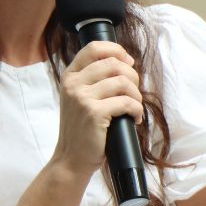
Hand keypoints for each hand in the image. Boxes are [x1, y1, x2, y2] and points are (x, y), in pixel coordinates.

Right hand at [51, 41, 143, 176]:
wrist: (71, 158)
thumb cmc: (81, 129)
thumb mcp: (79, 98)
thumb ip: (93, 80)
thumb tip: (124, 63)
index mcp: (69, 77)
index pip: (94, 47)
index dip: (116, 50)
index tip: (128, 62)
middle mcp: (73, 84)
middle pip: (114, 63)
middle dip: (132, 76)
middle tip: (133, 93)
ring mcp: (81, 97)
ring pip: (123, 82)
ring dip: (136, 96)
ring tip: (134, 108)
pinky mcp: (94, 113)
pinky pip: (127, 102)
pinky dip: (137, 110)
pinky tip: (133, 118)